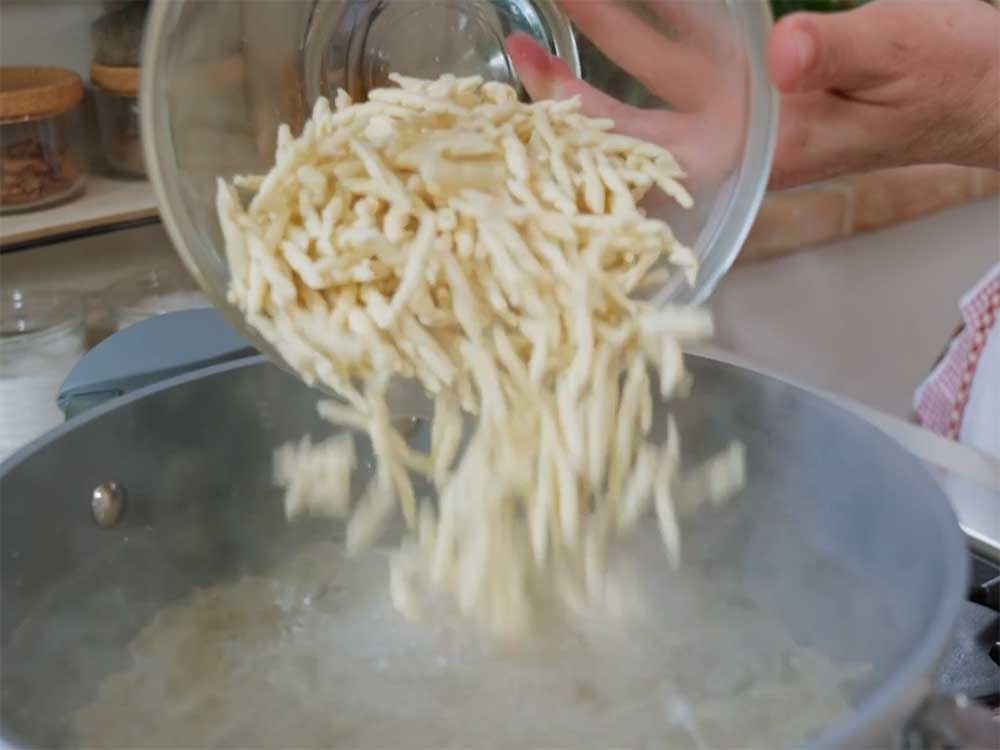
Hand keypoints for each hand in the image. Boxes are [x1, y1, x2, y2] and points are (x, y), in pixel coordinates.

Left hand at [508, 0, 999, 190]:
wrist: (981, 87)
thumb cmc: (951, 75)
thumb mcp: (904, 51)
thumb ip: (841, 51)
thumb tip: (782, 52)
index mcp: (764, 148)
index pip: (657, 156)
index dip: (590, 134)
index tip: (535, 105)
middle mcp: (740, 135)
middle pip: (635, 120)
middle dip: (571, 88)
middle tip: (516, 48)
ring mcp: (744, 105)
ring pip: (654, 72)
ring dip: (605, 34)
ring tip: (554, 1)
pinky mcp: (755, 77)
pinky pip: (686, 51)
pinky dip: (649, 24)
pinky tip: (619, 7)